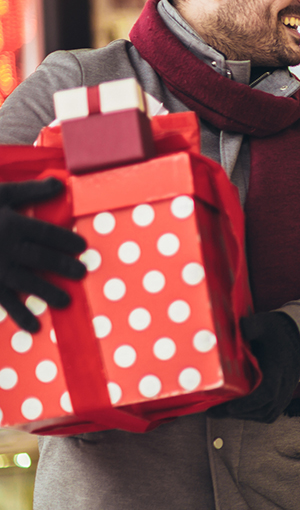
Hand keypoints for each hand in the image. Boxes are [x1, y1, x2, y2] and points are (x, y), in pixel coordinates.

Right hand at [0, 178, 86, 331]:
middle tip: (82, 273)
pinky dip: (19, 315)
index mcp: (11, 224)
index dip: (65, 240)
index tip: (82, 247)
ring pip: (25, 282)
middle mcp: (5, 247)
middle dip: (63, 266)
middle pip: (40, 258)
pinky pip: (4, 300)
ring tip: (66, 301)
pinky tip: (34, 327)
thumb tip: (59, 183)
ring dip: (46, 292)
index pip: (45, 233)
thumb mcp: (1, 193)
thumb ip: (30, 191)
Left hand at [208, 311, 299, 422]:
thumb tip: (236, 329)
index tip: (229, 407)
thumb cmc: (277, 332)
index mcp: (279, 369)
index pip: (267, 393)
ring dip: (244, 415)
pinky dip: (253, 414)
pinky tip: (237, 409)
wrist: (298, 337)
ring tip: (222, 410)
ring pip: (266, 414)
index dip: (248, 403)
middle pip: (263, 409)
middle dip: (238, 412)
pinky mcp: (283, 397)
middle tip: (213, 411)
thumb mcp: (265, 324)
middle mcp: (284, 385)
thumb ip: (251, 326)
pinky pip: (269, 413)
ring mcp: (285, 393)